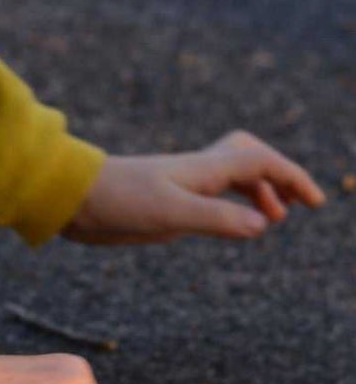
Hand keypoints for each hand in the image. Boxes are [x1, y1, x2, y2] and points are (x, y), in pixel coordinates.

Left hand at [61, 131, 326, 246]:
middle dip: (278, 176)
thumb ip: (216, 218)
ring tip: (272, 218)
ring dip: (258, 191)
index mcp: (202, 169)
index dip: (291, 177)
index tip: (315, 202)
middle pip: (249, 158)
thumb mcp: (170, 214)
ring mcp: (179, 184)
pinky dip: (232, 203)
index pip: (260, 162)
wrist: (69, 197)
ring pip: (230, 175)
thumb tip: (262, 225)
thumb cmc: (115, 201)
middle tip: (298, 205)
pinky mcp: (164, 200)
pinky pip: (212, 194)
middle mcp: (195, 172)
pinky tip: (230, 225)